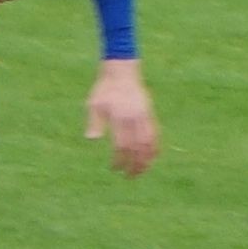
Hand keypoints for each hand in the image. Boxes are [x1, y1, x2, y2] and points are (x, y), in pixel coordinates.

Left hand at [84, 59, 158, 176]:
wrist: (122, 71)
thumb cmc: (104, 89)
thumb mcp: (94, 104)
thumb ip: (94, 122)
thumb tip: (92, 139)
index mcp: (119, 116)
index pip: (122, 145)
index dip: (119, 160)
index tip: (114, 168)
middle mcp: (134, 118)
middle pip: (138, 148)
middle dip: (134, 165)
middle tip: (129, 177)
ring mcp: (144, 116)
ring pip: (149, 143)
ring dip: (146, 160)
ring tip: (141, 171)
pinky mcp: (150, 114)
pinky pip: (155, 135)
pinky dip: (154, 148)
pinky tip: (150, 158)